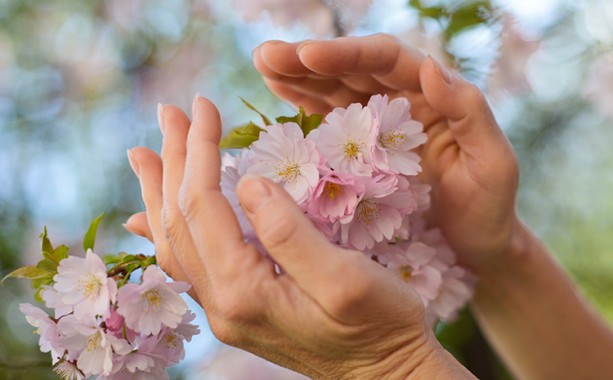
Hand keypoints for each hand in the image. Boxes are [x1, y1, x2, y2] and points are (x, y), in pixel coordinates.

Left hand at [125, 96, 473, 378]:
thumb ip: (291, 232)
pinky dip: (168, 229)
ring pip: (175, 242)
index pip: (203, 205)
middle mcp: (223, 304)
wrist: (388, 374)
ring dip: (159, 191)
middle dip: (172, 160)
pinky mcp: (239, 309)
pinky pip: (188, 264)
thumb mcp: (347, 277)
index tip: (204, 105)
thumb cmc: (380, 324)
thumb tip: (248, 182)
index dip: (199, 150)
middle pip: (178, 220)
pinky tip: (153, 217)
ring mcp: (227, 310)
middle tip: (169, 110)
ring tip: (146, 152)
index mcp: (244, 291)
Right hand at [253, 34, 519, 271]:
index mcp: (435, 95)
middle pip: (353, 67)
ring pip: (335, 88)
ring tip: (263, 62)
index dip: (347, 54)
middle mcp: (404, 100)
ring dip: (298, 74)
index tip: (309, 55)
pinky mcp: (363, 151)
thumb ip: (469, 113)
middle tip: (269, 55)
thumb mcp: (493, 163)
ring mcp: (380, 124)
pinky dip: (303, 103)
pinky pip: (330, 119)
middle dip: (310, 59)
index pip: (388, 60)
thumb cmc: (490, 208)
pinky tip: (277, 90)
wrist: (476, 247)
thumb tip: (430, 67)